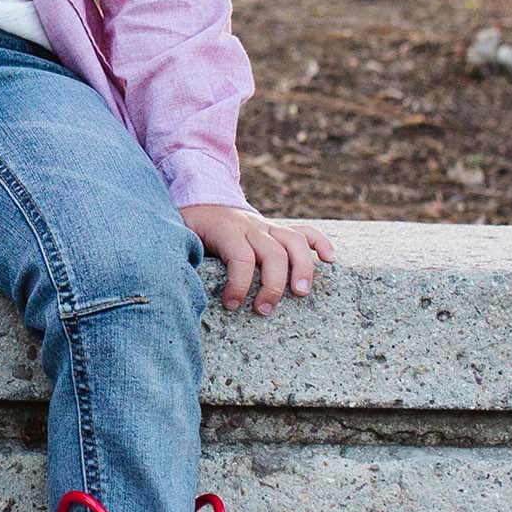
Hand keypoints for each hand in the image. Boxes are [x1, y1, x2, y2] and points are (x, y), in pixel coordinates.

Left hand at [180, 205, 335, 316]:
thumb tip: (182, 283)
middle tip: (263, 311)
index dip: (239, 284)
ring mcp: (267, 226)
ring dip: (302, 268)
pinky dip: (321, 243)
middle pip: (273, 253)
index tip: (231, 306)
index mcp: (225, 230)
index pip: (240, 257)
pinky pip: (304, 232)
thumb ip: (184, 254)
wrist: (199, 200)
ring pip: (294, 242)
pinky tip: (331, 260)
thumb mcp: (180, 238)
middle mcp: (251, 227)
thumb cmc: (189, 228)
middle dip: (272, 285)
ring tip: (301, 294)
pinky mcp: (277, 229)